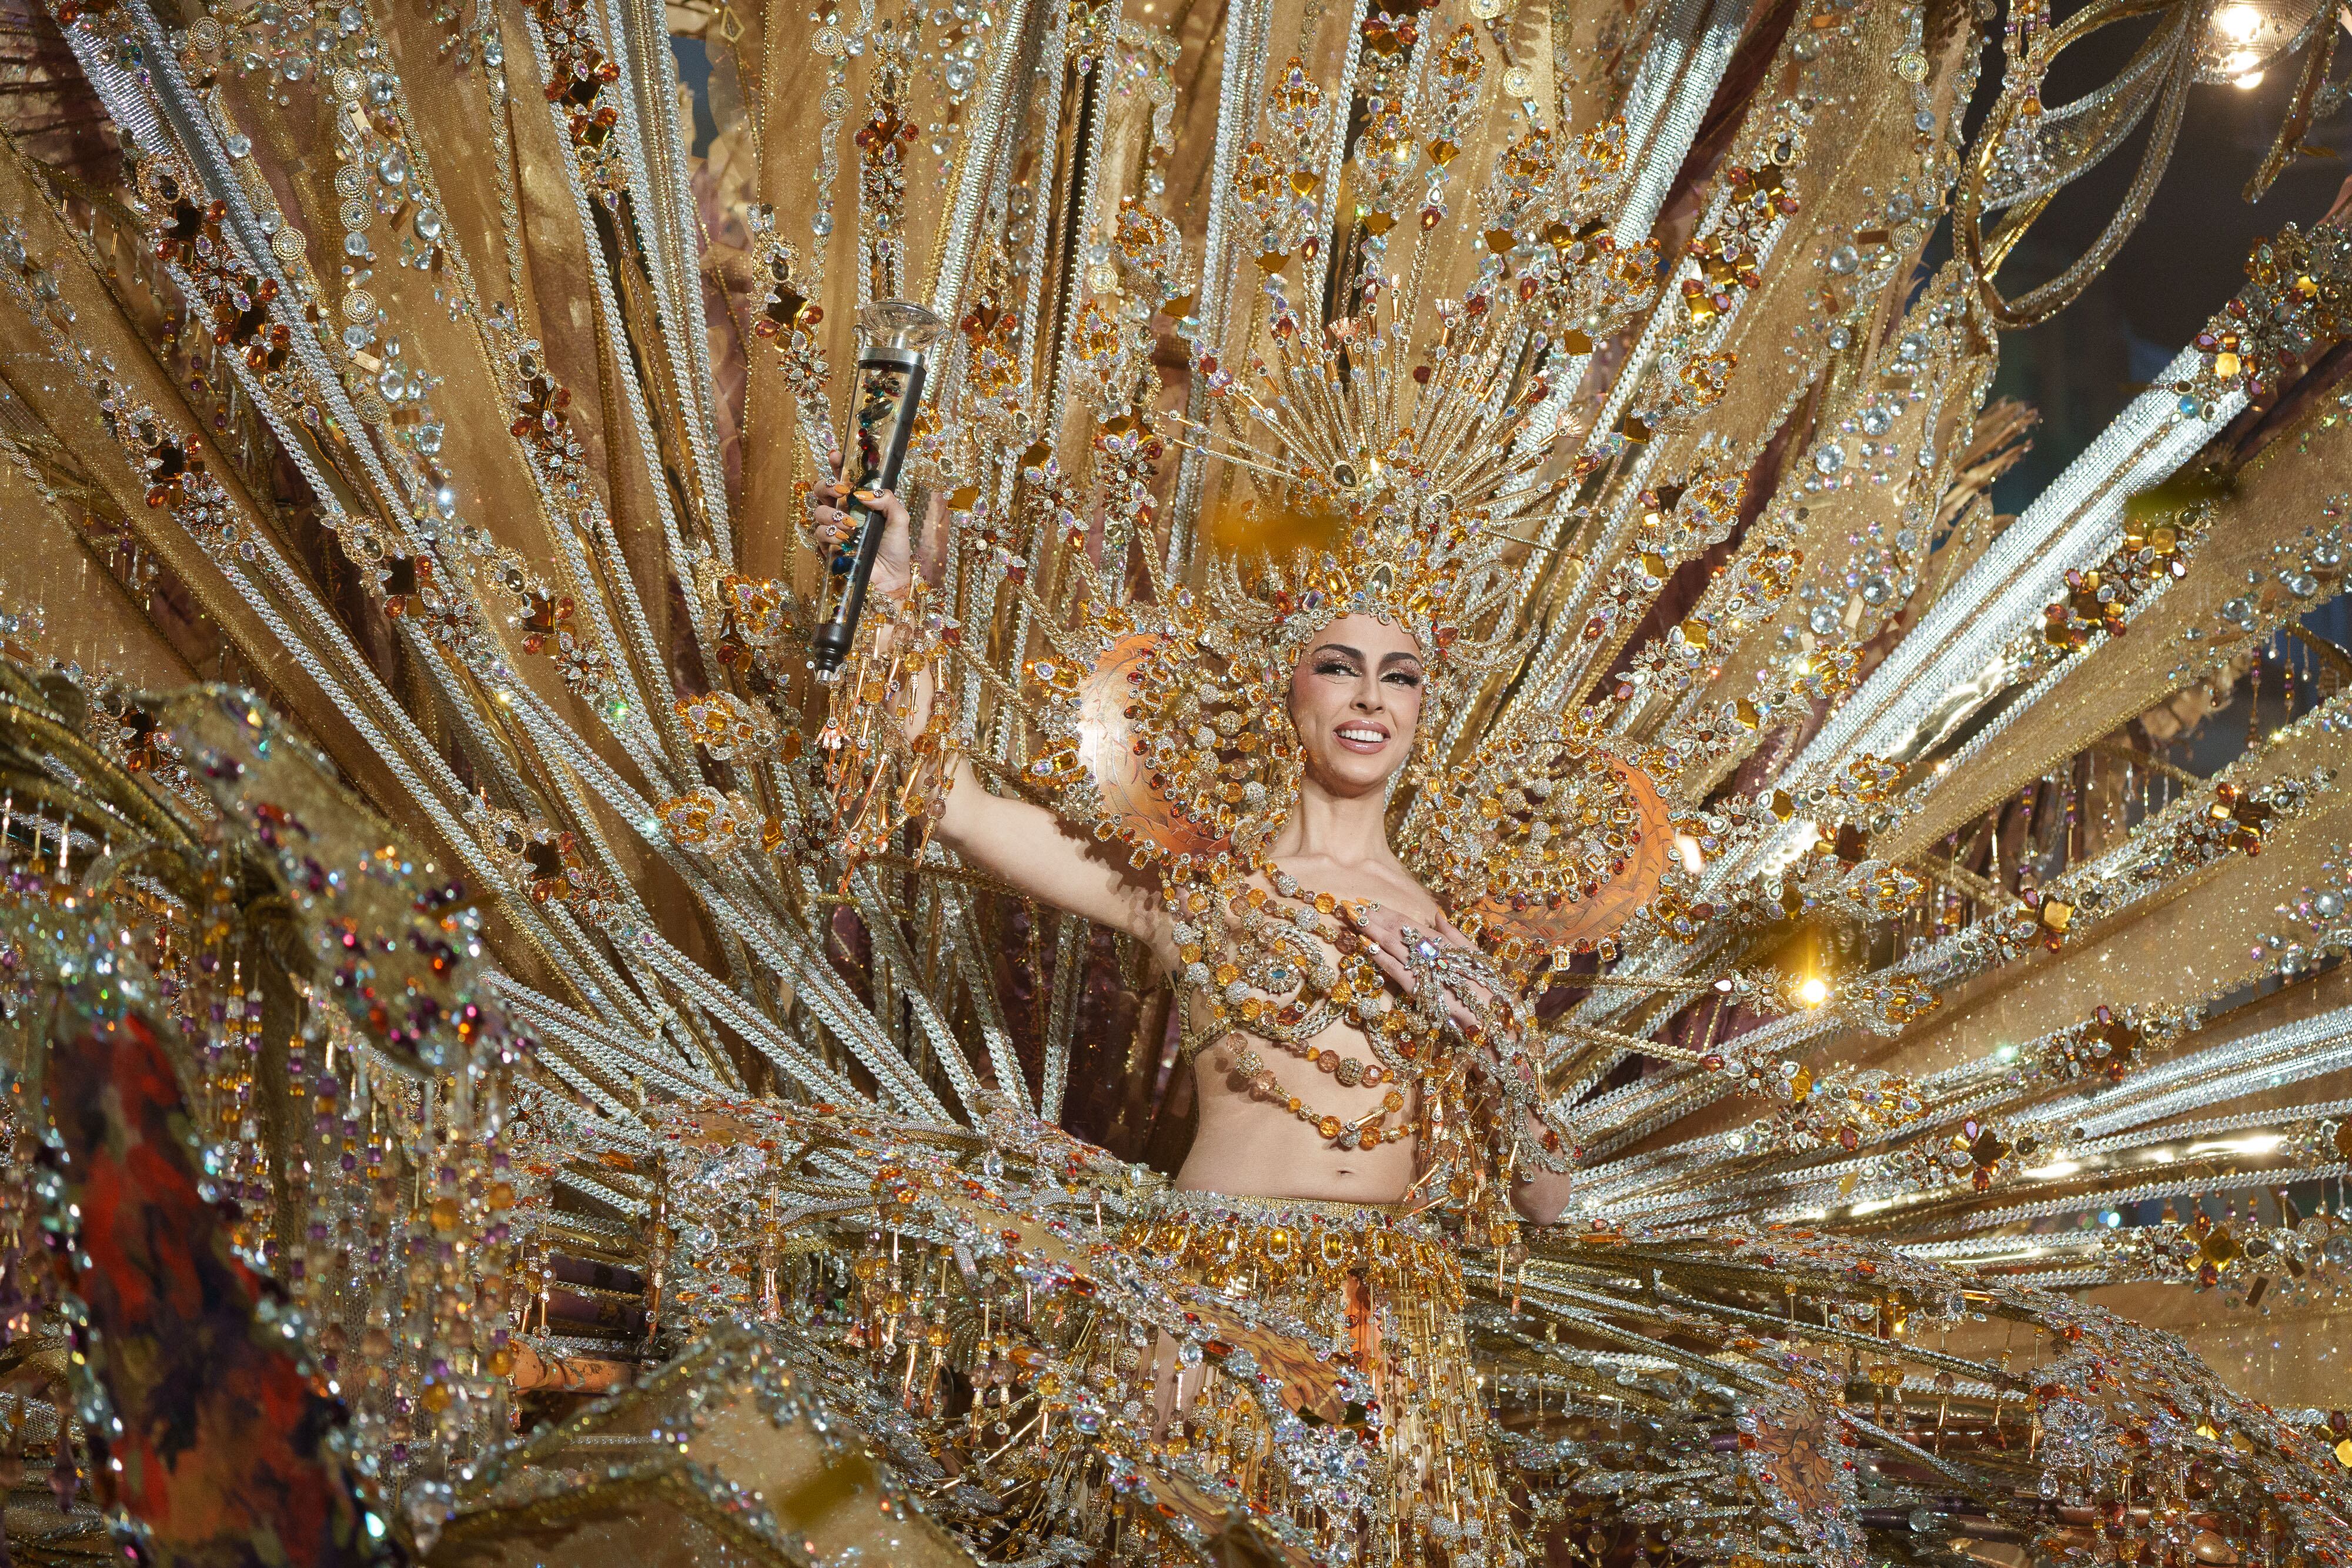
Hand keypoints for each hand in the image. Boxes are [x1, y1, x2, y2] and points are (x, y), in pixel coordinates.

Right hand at [806, 454, 913, 602]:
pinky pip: (818, 533)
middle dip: (827, 485)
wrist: (891, 578)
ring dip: (832, 514)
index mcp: (858, 502)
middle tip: (842, 492)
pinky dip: (829, 533)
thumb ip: (887, 499)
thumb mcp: (900, 519)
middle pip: (821, 490)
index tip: (836, 455)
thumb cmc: (896, 549)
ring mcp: (833, 530)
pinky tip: (844, 539)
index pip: (843, 478)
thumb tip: (864, 493)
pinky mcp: (827, 548)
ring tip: (850, 525)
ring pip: (817, 511)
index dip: (836, 465)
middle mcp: (842, 512)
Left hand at [1344, 903, 1492, 1036]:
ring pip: (1389, 943)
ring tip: (1351, 917)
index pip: (1405, 921)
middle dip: (1370, 916)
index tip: (1366, 902)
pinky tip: (1362, 943)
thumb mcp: (1470, 953)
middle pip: (1393, 928)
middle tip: (1349, 904)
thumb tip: (1437, 915)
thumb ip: (1452, 933)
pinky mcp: (1416, 985)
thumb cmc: (1483, 982)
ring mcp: (1421, 966)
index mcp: (1440, 940)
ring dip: (1368, 929)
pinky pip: (1392, 967)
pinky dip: (1377, 954)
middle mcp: (1428, 949)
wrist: (1489, 1011)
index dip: (1384, 911)